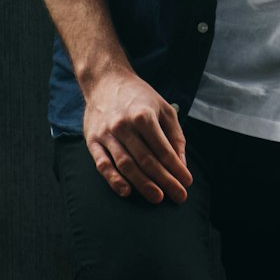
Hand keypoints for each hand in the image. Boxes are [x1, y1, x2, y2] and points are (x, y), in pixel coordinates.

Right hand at [83, 70, 192, 203]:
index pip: (163, 150)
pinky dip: (114, 180)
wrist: (105, 81)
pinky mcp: (92, 140)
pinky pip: (102, 164)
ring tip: (157, 198)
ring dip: (143, 184)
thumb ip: (174, 136)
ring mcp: (106, 134)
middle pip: (146, 161)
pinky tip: (126, 191)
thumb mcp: (164, 109)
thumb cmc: (139, 97)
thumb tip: (181, 164)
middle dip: (164, 181)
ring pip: (126, 165)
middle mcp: (123, 125)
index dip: (176, 169)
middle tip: (178, 196)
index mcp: (143, 116)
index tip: (187, 182)